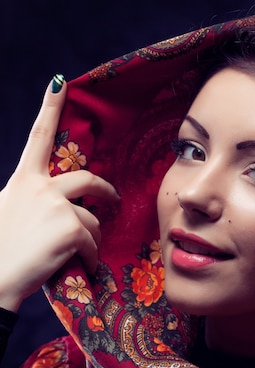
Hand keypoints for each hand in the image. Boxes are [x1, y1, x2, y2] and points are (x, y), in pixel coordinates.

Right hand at [0, 76, 118, 311]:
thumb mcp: (10, 211)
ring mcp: (57, 207)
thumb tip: (55, 201)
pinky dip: (92, 258)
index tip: (60, 82)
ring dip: (92, 240)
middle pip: (87, 179)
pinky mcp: (72, 229)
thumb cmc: (2, 250)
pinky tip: (82, 267)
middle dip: (105, 189)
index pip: (39, 137)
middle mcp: (40, 187)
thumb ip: (31, 198)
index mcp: (22, 180)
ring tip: (82, 256)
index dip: (50, 107)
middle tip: (113, 199)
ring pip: (93, 219)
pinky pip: (94, 243)